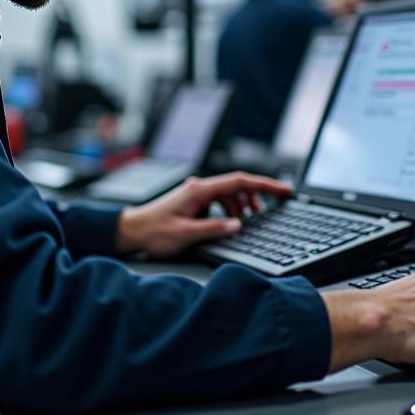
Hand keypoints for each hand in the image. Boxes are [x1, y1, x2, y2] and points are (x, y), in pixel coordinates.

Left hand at [116, 172, 292, 257]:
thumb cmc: (153, 231)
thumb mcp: (186, 233)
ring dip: (242, 205)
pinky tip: (230, 222)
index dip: (265, 185)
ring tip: (248, 221)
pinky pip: (219, 201)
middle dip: (257, 195)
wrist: (131, 230)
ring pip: (229, 194)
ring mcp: (196, 193)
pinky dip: (230, 210)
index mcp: (200, 190)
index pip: (240, 181)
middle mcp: (199, 187)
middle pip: (238, 185)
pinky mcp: (193, 201)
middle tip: (274, 207)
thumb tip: (238, 225)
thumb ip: (214, 228)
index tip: (284, 190)